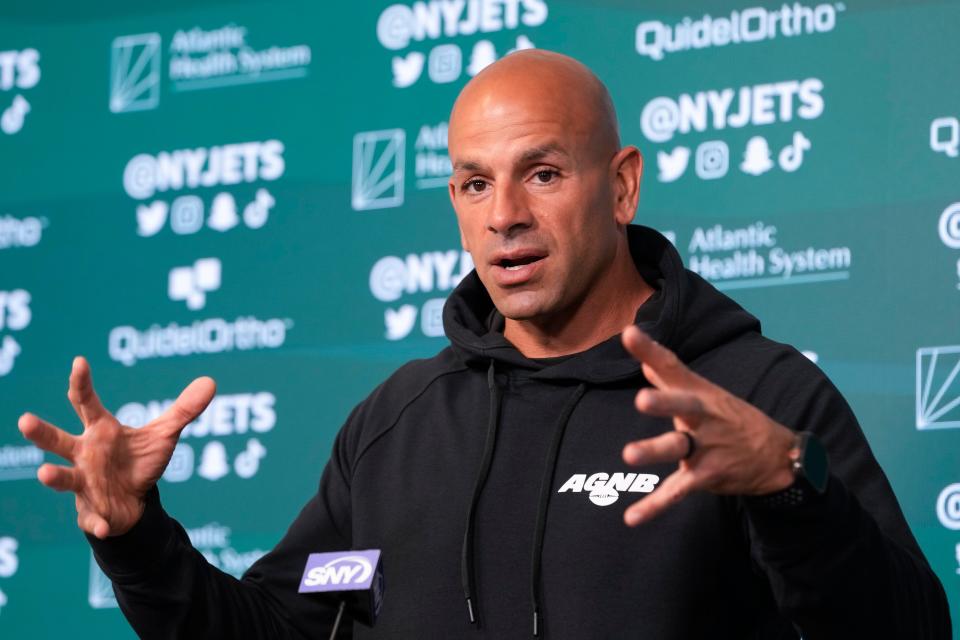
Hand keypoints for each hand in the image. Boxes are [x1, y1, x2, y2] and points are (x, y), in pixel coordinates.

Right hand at [18, 356, 214, 538]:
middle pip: (58, 441)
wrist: (134, 502)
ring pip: (63, 478)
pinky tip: (105, 527)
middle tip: (25, 420)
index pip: (86, 403)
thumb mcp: (163, 435)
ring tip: (44, 473)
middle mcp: (85, 455)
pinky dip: (98, 523)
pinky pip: (92, 519)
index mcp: (100, 431)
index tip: (79, 362)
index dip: (82, 383)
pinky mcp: (92, 511)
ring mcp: (84, 484)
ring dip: (54, 476)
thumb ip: (183, 410)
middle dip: (41, 432)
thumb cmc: (138, 462)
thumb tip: (210, 382)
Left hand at [620, 326, 796, 526]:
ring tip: (628, 455)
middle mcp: (703, 417)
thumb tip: (647, 362)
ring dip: (654, 450)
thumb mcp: (707, 394)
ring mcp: (706, 447)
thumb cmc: (732, 418)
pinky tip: (631, 518)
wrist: (778, 456)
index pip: (673, 366)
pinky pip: (677, 491)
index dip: (651, 350)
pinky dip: (654, 506)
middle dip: (664, 402)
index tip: (629, 334)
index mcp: (700, 393)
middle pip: (683, 405)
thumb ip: (671, 379)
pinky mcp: (706, 476)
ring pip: (678, 447)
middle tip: (641, 399)